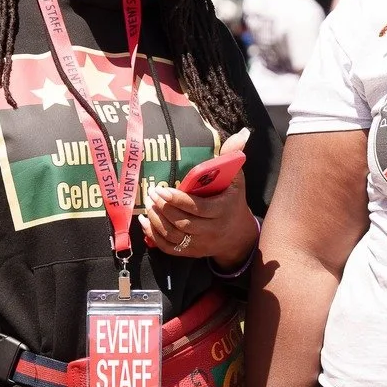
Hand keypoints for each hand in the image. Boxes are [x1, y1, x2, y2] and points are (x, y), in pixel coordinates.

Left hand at [141, 161, 257, 269]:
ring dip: (157, 221)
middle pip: (184, 223)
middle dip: (164, 208)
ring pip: (175, 236)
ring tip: (148, 205)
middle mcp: (212, 230)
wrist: (239, 236)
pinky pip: (170, 248)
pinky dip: (154, 236)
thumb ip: (233, 156)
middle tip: (152, 194)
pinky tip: (145, 222)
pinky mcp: (192, 252)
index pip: (198, 208)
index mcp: (223, 210)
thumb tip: (241, 134)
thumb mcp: (237, 178)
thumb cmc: (233, 200)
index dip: (178, 200)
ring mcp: (201, 244)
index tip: (162, 189)